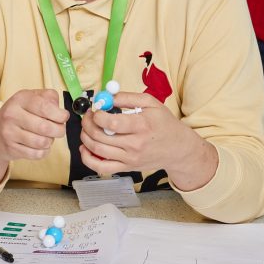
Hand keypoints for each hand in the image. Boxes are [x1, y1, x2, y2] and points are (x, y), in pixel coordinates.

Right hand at [0, 89, 67, 185]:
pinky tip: (40, 146)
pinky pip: (37, 154)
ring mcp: (9, 133)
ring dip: (50, 141)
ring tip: (47, 137)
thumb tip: (59, 107)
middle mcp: (12, 114)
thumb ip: (47, 97)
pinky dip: (43, 151)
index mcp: (19, 99)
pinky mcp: (11, 149)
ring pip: (42, 142)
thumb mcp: (29, 99)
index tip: (64, 117)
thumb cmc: (17, 115)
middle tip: (59, 129)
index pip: (44, 106)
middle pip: (45, 127)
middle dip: (59, 130)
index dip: (59, 114)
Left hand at [79, 91, 216, 190]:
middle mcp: (135, 145)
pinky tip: (86, 148)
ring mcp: (130, 158)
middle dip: (87, 124)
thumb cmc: (164, 124)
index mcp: (141, 125)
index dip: (97, 116)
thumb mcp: (151, 103)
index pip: (111, 124)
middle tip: (88, 116)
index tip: (96, 109)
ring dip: (85, 137)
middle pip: (100, 136)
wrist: (178, 149)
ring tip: (87, 128)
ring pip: (97, 151)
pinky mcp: (127, 168)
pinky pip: (102, 168)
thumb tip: (106, 96)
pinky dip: (88, 158)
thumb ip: (127, 97)